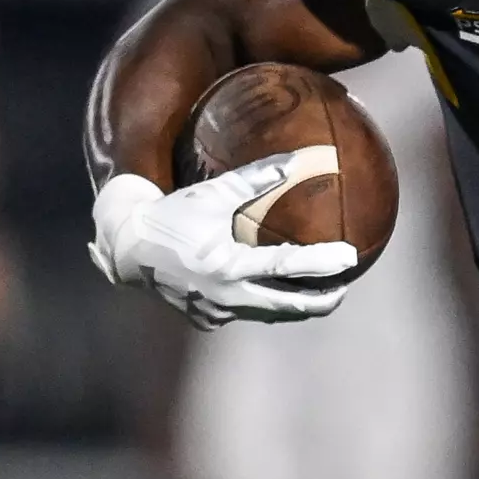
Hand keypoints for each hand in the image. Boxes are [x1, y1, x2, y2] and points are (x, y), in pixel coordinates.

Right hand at [88, 146, 356, 330]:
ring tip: (321, 295)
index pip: (286, 267)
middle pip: (286, 306)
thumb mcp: (214, 191)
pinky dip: (266, 305)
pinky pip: (245, 313)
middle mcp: (223, 295)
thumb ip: (258, 176)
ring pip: (267, 314)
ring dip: (295, 307)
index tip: (350, 257)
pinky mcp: (206, 319)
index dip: (321, 263)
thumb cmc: (174, 214)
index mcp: (228, 265)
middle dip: (319, 300)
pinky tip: (281, 296)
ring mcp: (214, 312)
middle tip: (344, 288)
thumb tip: (299, 158)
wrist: (128, 248)